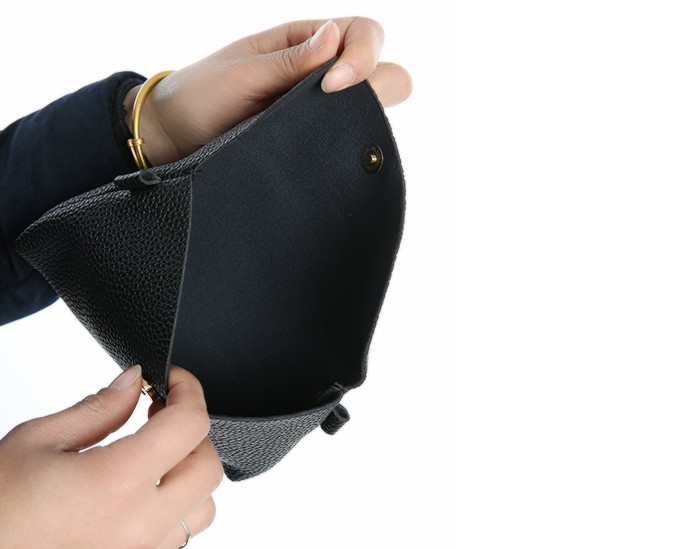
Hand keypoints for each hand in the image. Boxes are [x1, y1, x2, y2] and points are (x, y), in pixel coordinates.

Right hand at [0, 365, 222, 548]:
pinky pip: (180, 535)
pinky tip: (143, 489)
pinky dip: (177, 505)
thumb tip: (133, 382)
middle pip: (208, 467)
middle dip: (193, 431)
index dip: (189, 390)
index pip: (189, 426)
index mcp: (115, 485)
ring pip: (203, 507)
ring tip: (155, 454)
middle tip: (160, 413)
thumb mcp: (37, 442)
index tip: (175, 380)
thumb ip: (98, 409)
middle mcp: (138, 526)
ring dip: (190, 472)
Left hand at [125, 17, 412, 165]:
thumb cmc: (202, 94)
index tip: (330, 84)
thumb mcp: (243, 71)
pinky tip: (329, 152)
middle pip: (384, 71)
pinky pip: (348, 140)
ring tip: (329, 131)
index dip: (361, 55)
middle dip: (377, 83)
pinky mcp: (314, 141)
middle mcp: (322, 73)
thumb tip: (336, 37)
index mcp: (306, 42)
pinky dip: (350, 142)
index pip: (363, 32)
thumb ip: (292, 60)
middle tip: (334, 103)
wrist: (176, 138)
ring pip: (373, 109)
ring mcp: (321, 110)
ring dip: (366, 116)